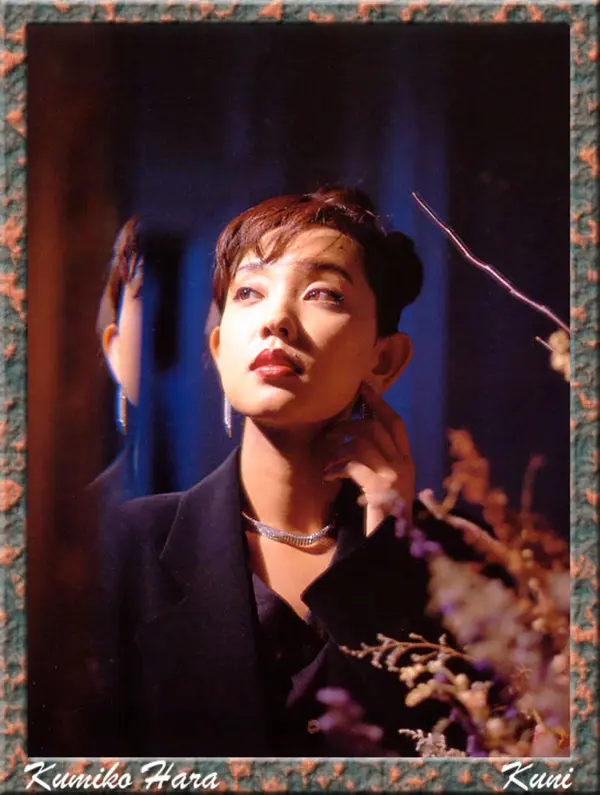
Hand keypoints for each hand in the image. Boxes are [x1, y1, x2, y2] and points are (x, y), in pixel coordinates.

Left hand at [322, 382, 414, 535]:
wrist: (389, 549)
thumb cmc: (379, 516)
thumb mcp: (382, 484)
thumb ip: (375, 461)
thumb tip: (352, 432)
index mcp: (407, 462)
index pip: (395, 423)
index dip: (379, 403)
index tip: (362, 388)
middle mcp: (405, 465)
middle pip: (377, 426)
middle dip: (350, 421)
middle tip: (330, 427)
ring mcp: (395, 476)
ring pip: (364, 440)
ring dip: (340, 443)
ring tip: (326, 455)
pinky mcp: (381, 489)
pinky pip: (354, 463)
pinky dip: (337, 465)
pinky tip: (328, 474)